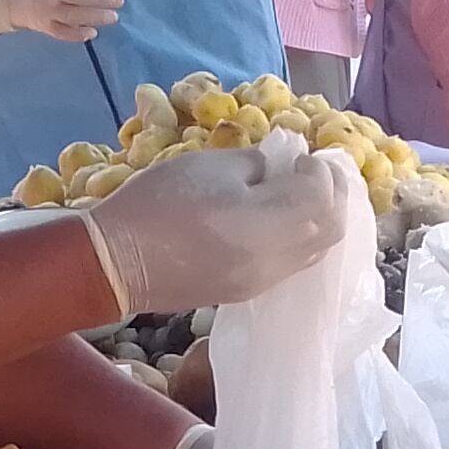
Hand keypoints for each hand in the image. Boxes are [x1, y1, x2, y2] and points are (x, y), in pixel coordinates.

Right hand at [83, 142, 349, 316]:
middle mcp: (273, 261)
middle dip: (331, 194)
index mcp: (263, 225)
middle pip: (331, 229)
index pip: (320, 197)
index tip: (302, 156)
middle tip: (313, 171)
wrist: (117, 263)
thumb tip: (281, 166)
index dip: (320, 171)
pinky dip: (301, 238)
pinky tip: (280, 219)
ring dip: (320, 219)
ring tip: (300, 193)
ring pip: (317, 251)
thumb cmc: (157, 203)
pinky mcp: (248, 292)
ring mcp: (262, 282)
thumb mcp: (209, 166)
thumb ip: (257, 164)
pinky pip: (294, 264)